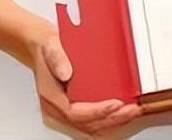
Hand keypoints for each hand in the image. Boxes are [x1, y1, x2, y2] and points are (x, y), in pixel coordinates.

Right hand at [25, 20, 141, 134]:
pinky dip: (107, 118)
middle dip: (111, 119)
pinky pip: (91, 120)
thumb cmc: (46, 47)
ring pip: (90, 125)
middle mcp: (57, 108)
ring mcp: (65, 109)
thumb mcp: (50, 45)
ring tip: (131, 111)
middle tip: (131, 110)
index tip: (116, 104)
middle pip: (86, 124)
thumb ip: (57, 58)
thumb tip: (66, 73)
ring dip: (112, 121)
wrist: (40, 45)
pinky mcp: (73, 107)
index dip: (97, 112)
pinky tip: (121, 110)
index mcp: (51, 96)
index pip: (75, 113)